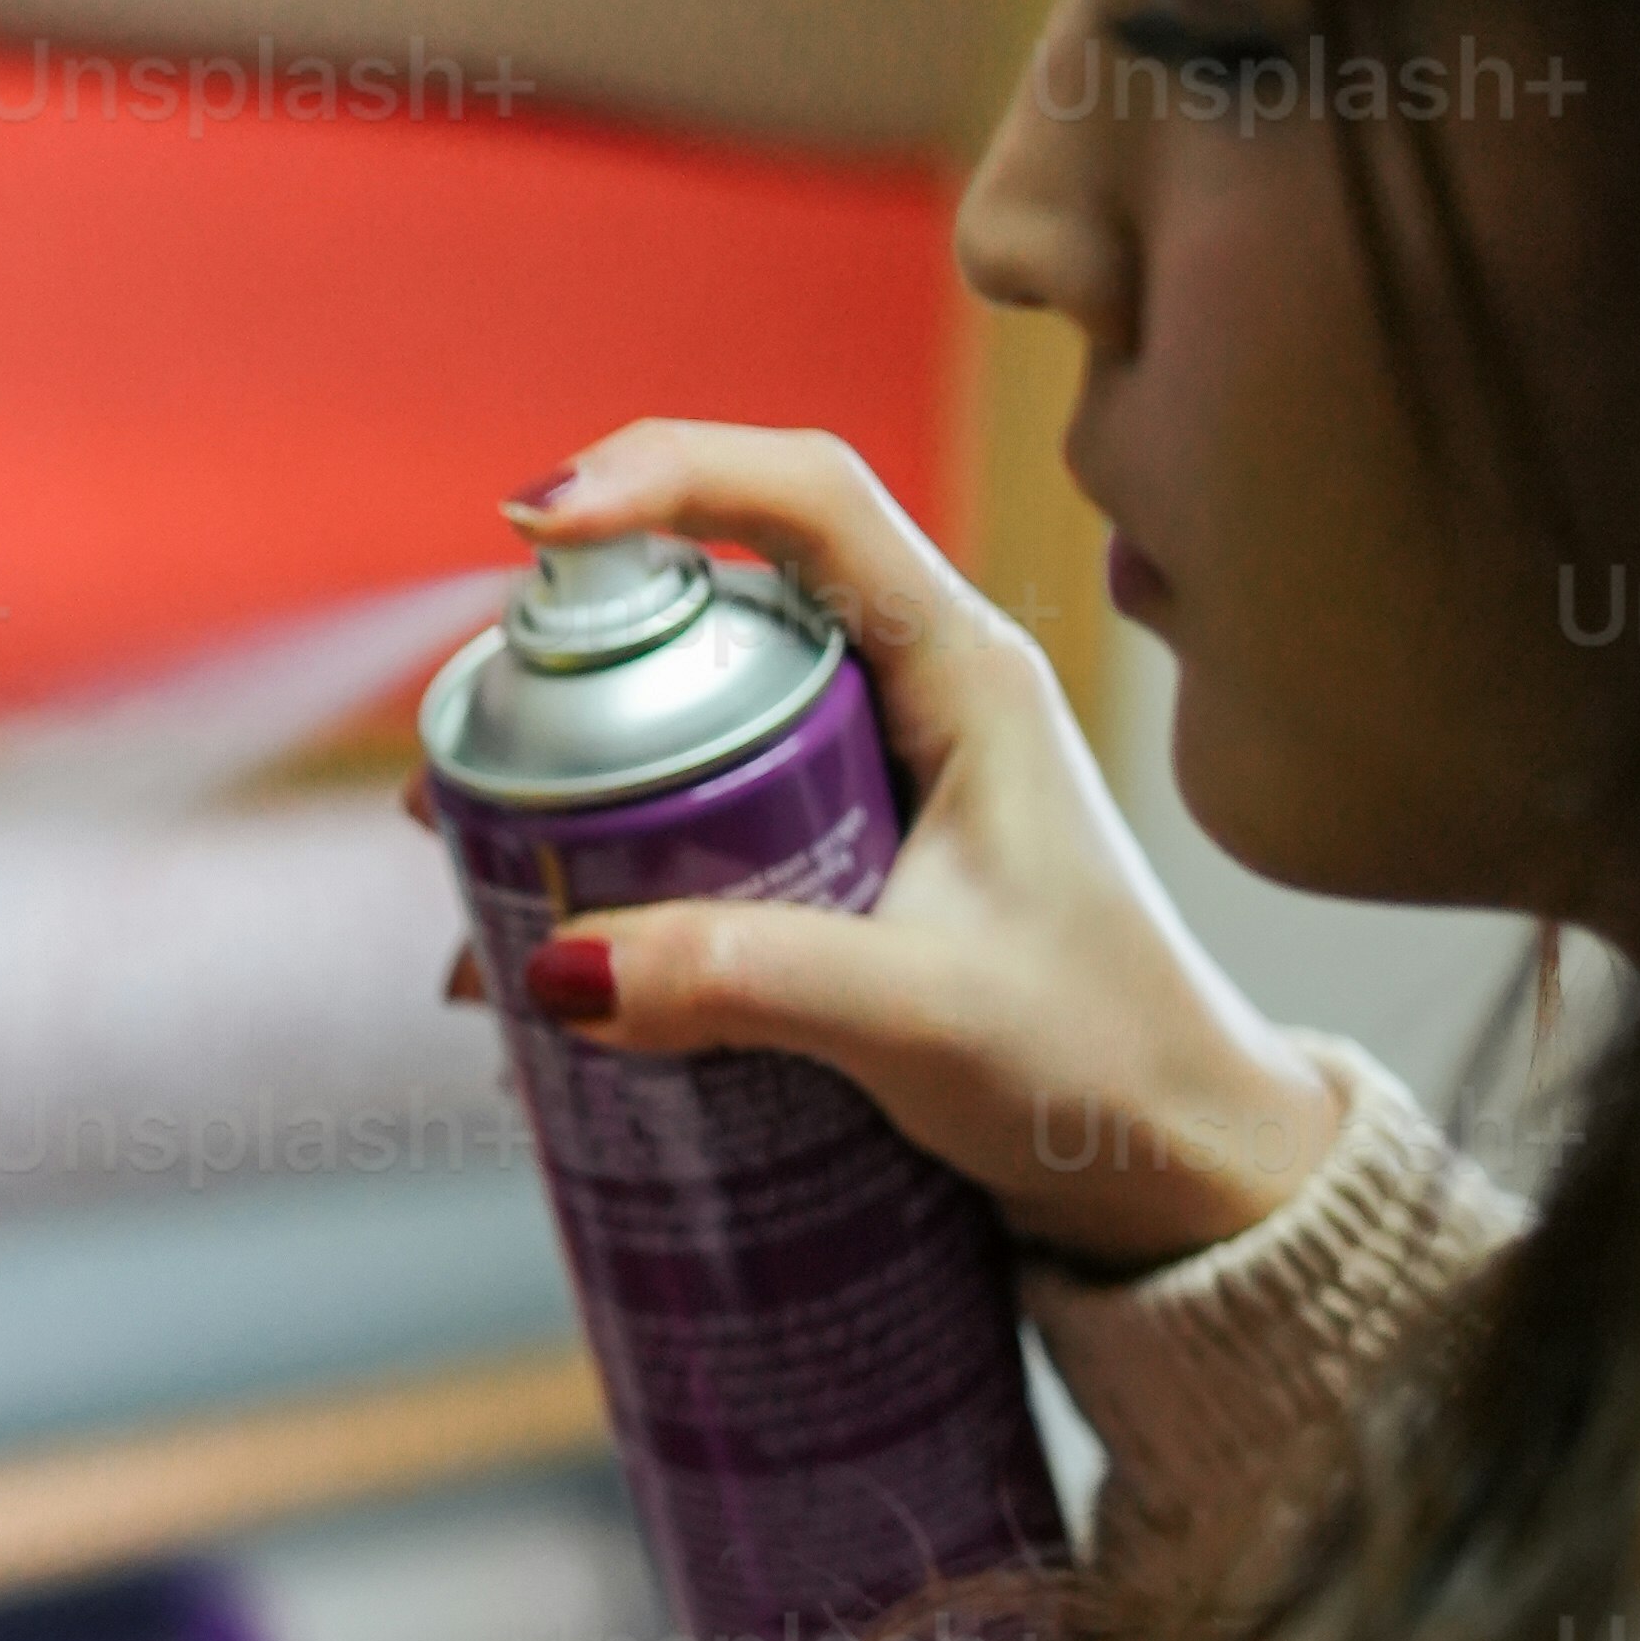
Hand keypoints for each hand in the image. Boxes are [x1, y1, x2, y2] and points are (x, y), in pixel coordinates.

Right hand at [437, 424, 1348, 1274]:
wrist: (1182, 1170)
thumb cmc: (1105, 1063)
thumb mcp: (920, 1018)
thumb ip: (745, 983)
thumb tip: (550, 966)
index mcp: (964, 672)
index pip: (808, 496)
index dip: (668, 470)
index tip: (538, 524)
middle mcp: (915, 695)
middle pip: (716, 608)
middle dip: (570, 671)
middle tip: (458, 772)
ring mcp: (876, 779)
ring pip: (696, 725)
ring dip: (574, 790)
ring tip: (475, 881)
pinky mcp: (846, 866)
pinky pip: (706, 826)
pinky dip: (616, 877)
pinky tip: (550, 968)